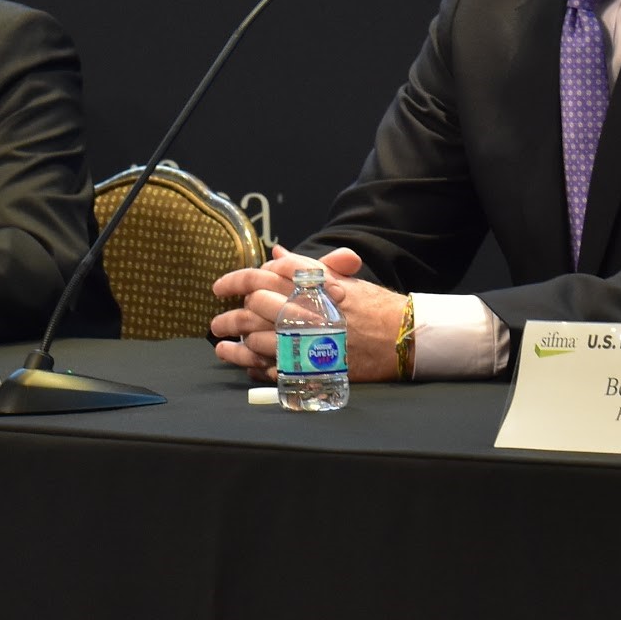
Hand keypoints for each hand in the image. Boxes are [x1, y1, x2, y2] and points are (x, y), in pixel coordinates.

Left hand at [209, 245, 404, 382]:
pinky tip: (240, 361)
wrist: (402, 337)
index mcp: (311, 284)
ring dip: (235, 341)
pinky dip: (251, 364)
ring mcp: (307, 340)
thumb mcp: (341, 279)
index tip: (220, 287)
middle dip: (231, 314)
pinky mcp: (311, 367)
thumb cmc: (373, 306)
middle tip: (218, 320)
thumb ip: (305, 266)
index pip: (262, 276)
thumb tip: (276, 252)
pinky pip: (271, 366)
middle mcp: (306, 310)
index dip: (235, 280)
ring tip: (221, 343)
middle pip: (254, 307)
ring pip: (257, 338)